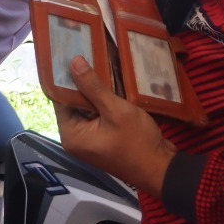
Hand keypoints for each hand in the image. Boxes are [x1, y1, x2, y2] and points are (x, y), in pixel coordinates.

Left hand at [55, 56, 177, 195]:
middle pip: (74, 103)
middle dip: (83, 82)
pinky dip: (105, 102)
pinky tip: (113, 82)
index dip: (66, 78)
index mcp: (71, 134)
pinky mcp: (104, 138)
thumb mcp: (116, 111)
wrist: (163, 169)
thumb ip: (93, 87)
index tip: (71, 54)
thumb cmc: (138, 142)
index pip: (60, 100)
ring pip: (88, 107)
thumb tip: (73, 62)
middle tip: (88, 54)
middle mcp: (76, 138)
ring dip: (96, 90)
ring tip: (101, 62)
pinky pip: (100, 115)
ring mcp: (91, 140)